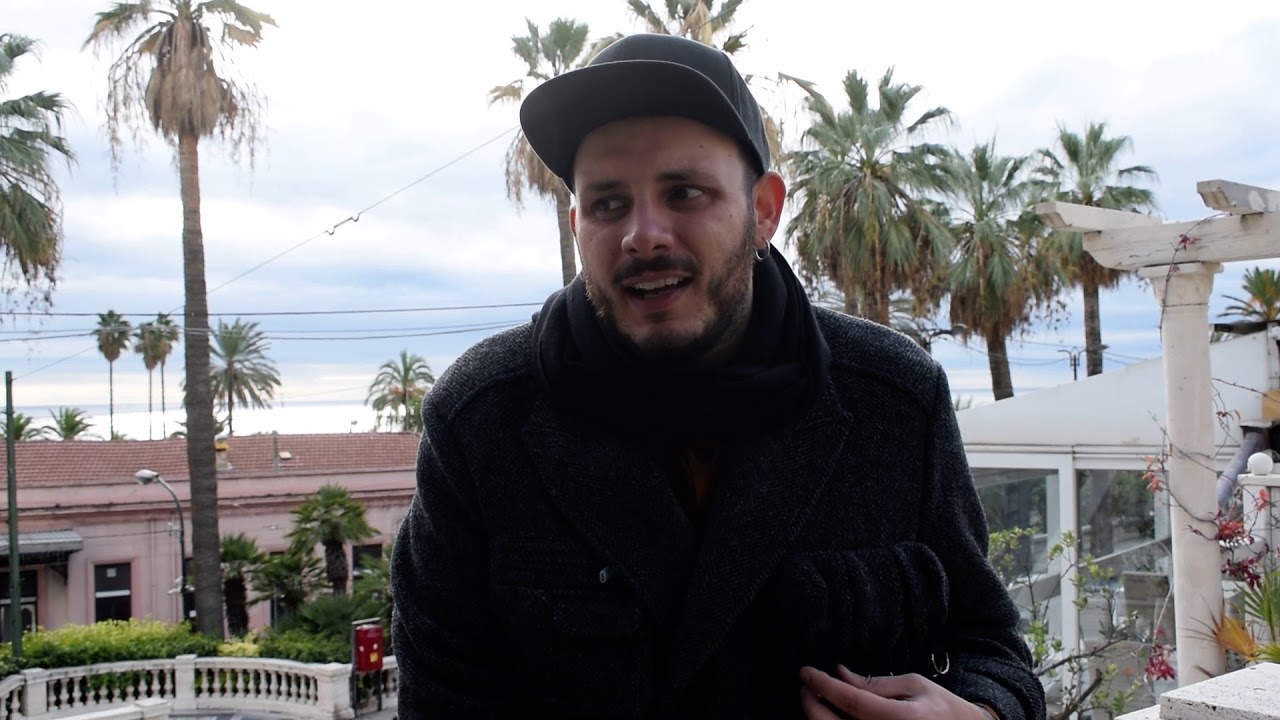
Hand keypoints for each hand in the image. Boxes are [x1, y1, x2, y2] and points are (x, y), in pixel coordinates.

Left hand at [799, 665, 988, 719]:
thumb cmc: (942, 708)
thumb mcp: (914, 685)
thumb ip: (875, 683)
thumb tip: (840, 673)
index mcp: (900, 719)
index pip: (850, 701)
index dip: (823, 685)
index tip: (806, 671)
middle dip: (811, 703)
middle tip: (806, 685)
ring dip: (817, 718)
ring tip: (815, 699)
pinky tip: (830, 716)